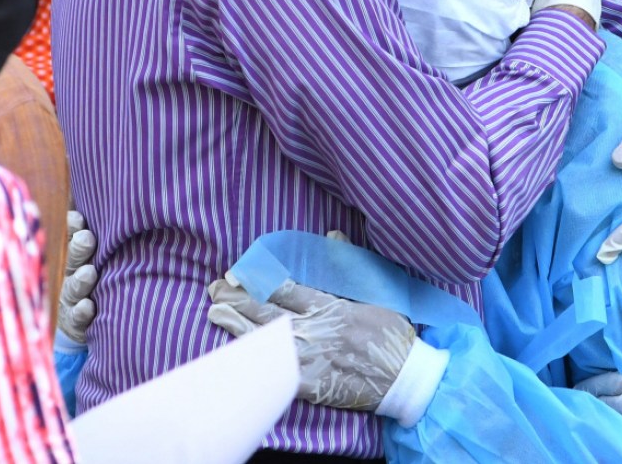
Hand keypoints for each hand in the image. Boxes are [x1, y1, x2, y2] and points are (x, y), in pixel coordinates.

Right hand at [57, 210, 96, 343]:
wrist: (87, 328)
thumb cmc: (100, 286)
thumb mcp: (102, 262)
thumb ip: (104, 239)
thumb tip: (100, 209)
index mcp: (80, 261)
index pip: (76, 240)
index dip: (75, 228)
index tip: (78, 216)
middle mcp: (74, 279)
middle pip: (74, 262)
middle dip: (79, 250)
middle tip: (87, 239)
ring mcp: (74, 301)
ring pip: (75, 290)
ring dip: (81, 281)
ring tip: (89, 273)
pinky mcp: (78, 323)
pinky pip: (78, 318)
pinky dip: (82, 312)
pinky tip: (88, 306)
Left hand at [208, 276, 415, 411]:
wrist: (405, 379)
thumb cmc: (393, 333)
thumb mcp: (378, 291)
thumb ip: (350, 265)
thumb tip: (331, 235)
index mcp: (331, 306)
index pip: (284, 289)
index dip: (256, 280)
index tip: (236, 273)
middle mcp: (316, 331)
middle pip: (267, 312)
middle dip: (238, 299)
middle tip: (216, 288)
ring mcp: (311, 359)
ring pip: (265, 340)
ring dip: (237, 325)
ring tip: (215, 312)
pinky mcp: (310, 385)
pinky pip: (275, 372)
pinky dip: (254, 361)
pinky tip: (237, 352)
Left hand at [575, 372, 621, 462]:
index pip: (604, 382)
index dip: (589, 385)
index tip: (578, 388)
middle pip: (597, 404)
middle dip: (586, 404)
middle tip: (575, 405)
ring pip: (602, 424)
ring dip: (593, 422)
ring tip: (584, 423)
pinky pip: (614, 444)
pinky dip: (606, 441)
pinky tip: (602, 442)